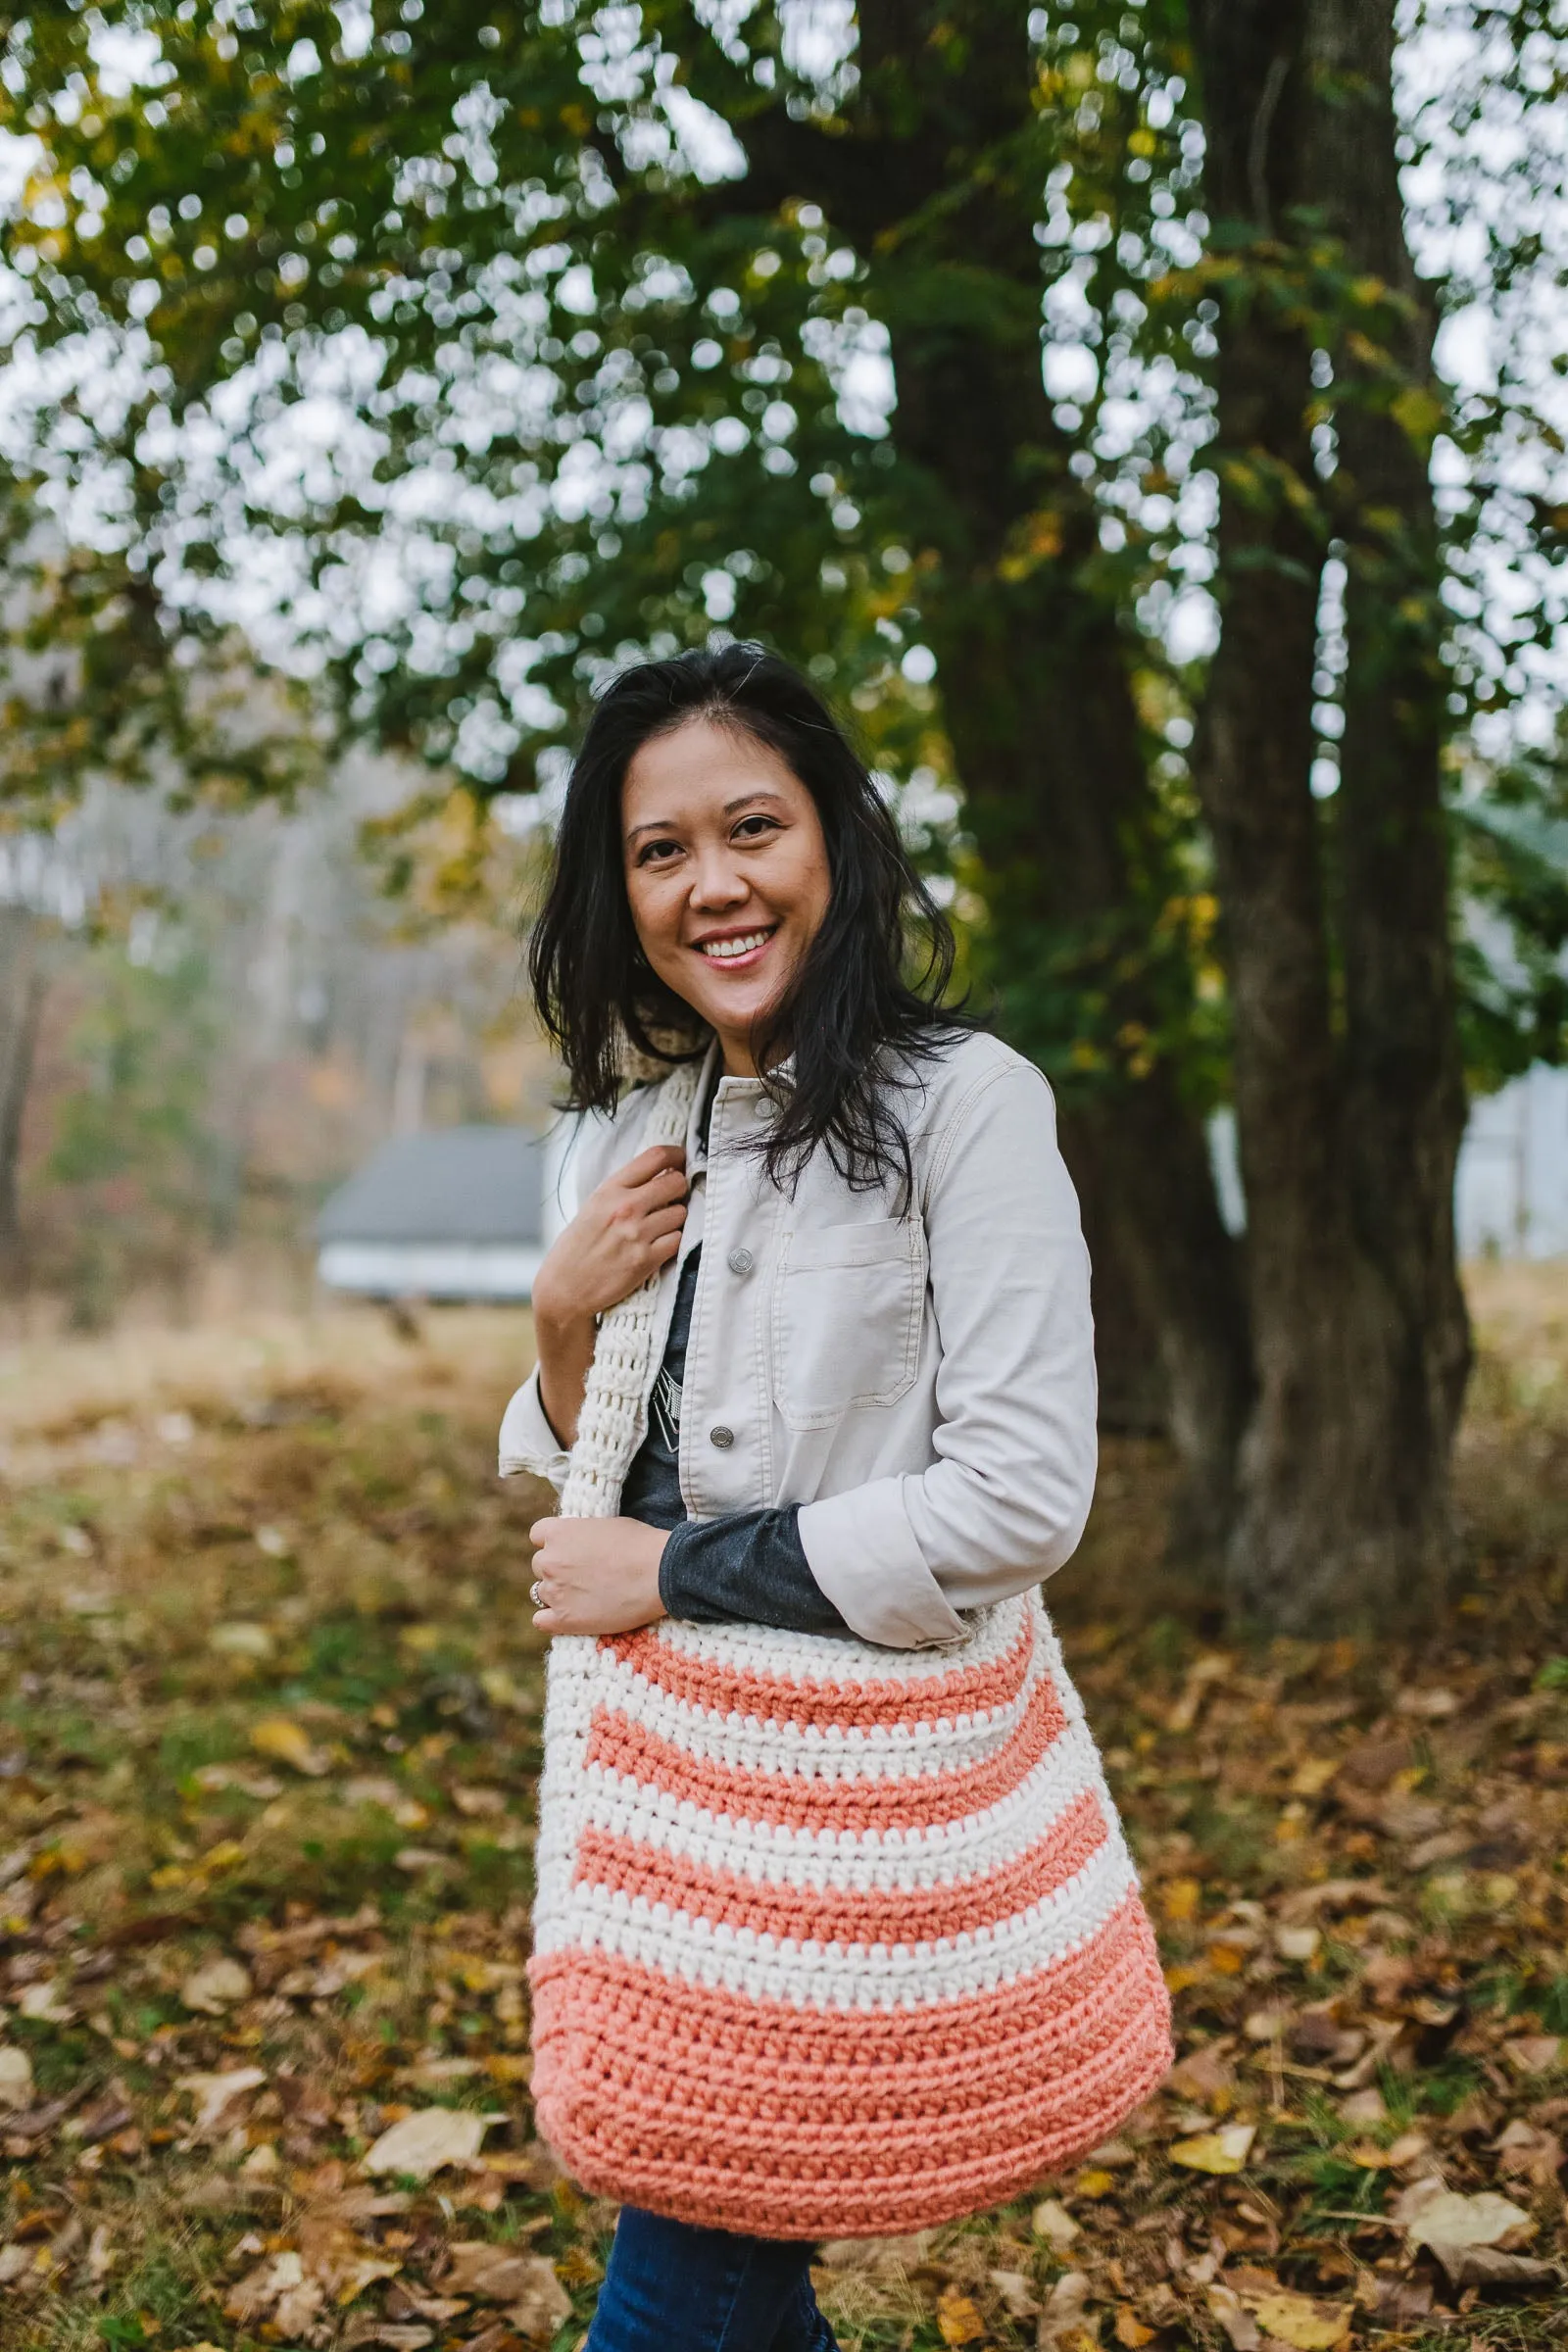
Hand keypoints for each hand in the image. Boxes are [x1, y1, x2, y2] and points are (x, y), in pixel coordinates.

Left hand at [528, 1516, 669, 1637]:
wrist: (659, 1573)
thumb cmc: (640, 1544)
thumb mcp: (605, 1525)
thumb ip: (582, 1535)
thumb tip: (581, 1545)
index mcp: (559, 1532)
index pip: (538, 1535)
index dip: (554, 1542)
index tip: (569, 1549)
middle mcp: (550, 1561)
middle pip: (540, 1565)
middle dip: (557, 1569)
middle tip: (582, 1575)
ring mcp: (555, 1592)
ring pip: (541, 1593)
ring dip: (558, 1594)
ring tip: (585, 1597)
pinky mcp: (564, 1619)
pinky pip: (541, 1621)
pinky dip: (551, 1619)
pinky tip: (570, 1616)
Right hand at [531, 1144, 687, 1447]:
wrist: (564, 1290)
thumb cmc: (575, 1249)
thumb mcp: (591, 1208)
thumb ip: (621, 1190)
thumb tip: (656, 1175)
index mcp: (609, 1190)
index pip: (655, 1157)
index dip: (676, 1154)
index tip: (680, 1160)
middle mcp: (625, 1208)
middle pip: (676, 1182)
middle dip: (679, 1188)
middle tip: (673, 1197)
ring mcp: (637, 1234)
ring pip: (681, 1213)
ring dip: (676, 1219)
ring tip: (660, 1226)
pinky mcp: (646, 1259)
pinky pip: (678, 1240)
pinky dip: (673, 1242)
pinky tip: (659, 1245)